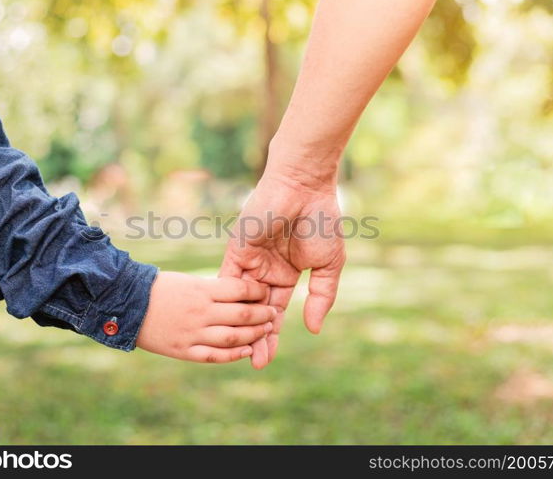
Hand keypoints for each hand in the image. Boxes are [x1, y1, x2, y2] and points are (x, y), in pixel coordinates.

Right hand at [136, 271, 276, 362]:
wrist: (126, 304)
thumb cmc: (158, 288)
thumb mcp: (187, 281)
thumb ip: (212, 289)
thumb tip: (240, 294)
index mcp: (201, 289)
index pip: (239, 289)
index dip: (257, 291)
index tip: (265, 291)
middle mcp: (200, 312)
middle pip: (242, 315)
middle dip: (262, 314)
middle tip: (273, 313)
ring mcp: (192, 333)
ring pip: (233, 338)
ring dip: (254, 335)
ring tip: (265, 330)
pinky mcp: (184, 351)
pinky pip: (214, 356)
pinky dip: (234, 355)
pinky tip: (247, 351)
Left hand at [220, 171, 345, 368]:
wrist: (304, 188)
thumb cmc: (320, 221)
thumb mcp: (328, 265)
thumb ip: (321, 296)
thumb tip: (314, 329)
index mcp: (286, 274)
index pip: (275, 312)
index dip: (272, 336)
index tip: (266, 360)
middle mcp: (265, 271)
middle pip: (255, 312)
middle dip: (256, 338)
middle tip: (255, 364)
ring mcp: (249, 261)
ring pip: (240, 302)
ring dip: (240, 325)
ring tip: (241, 351)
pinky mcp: (236, 250)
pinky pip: (227, 281)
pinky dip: (225, 301)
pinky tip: (224, 323)